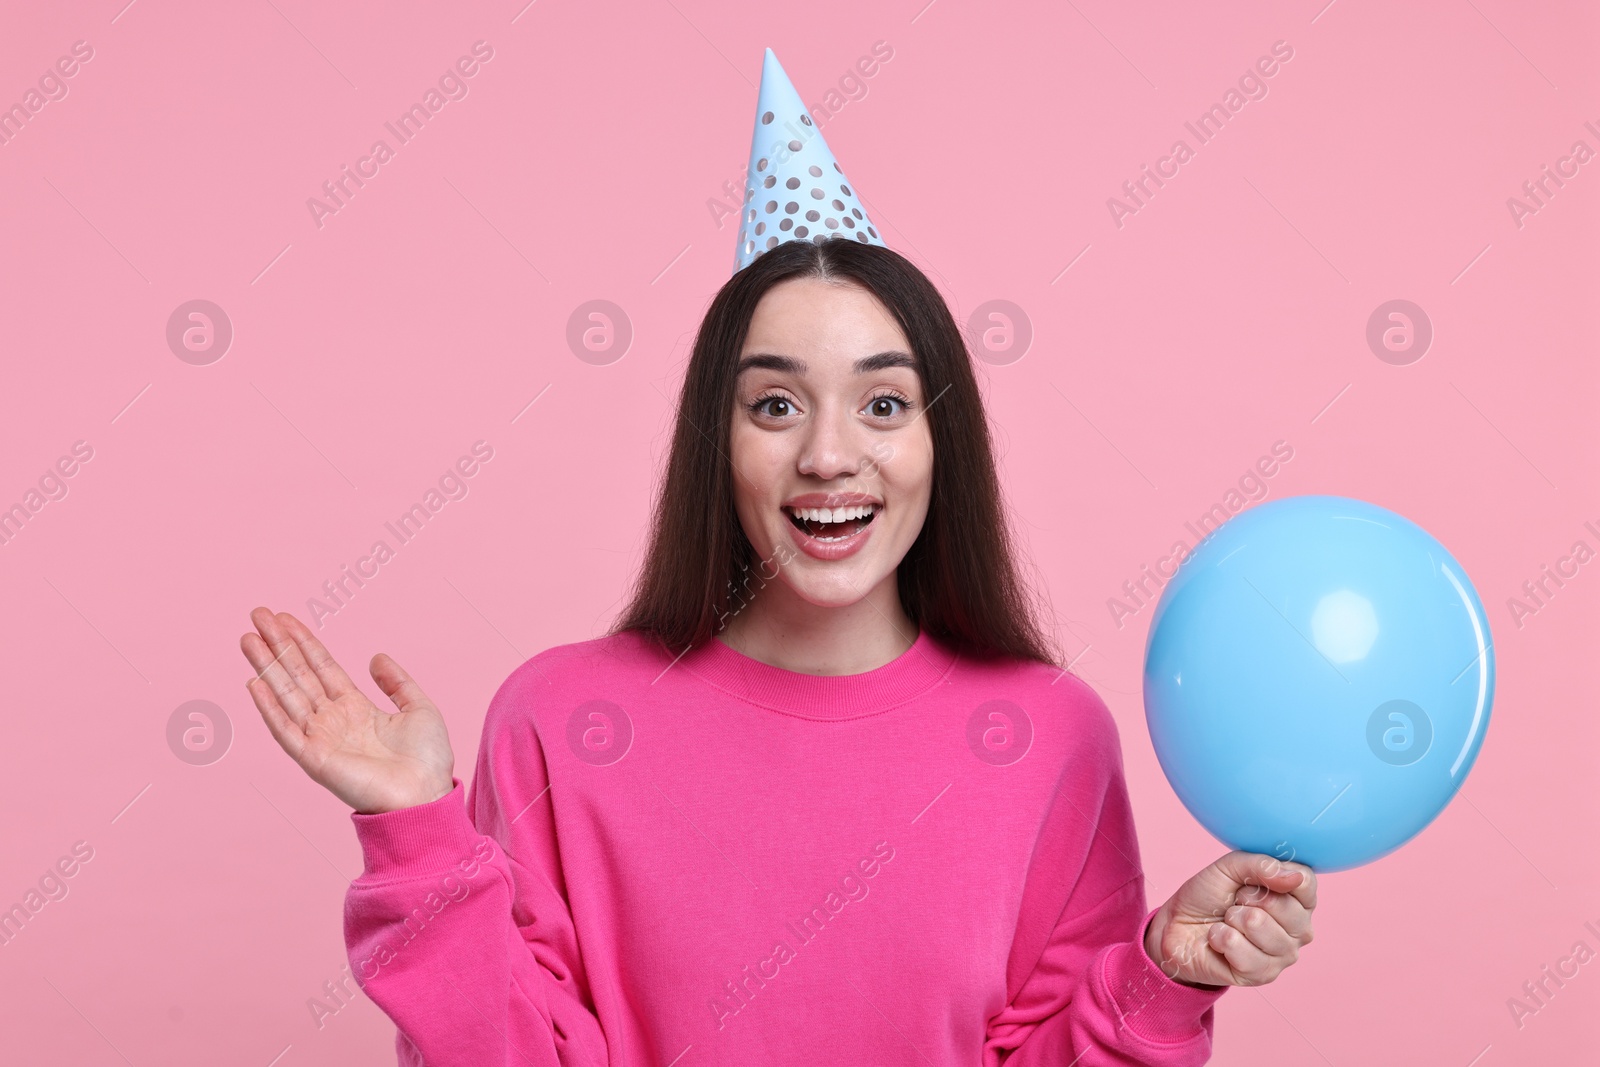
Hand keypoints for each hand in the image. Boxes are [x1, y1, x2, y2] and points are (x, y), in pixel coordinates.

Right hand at [240, 607, 454, 813]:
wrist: (427, 796)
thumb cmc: (427, 760)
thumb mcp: (418, 707)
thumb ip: (397, 682)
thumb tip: (375, 657)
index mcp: (355, 708)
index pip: (321, 667)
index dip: (303, 642)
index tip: (284, 618)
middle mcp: (332, 720)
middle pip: (298, 674)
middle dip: (278, 645)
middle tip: (257, 614)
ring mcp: (320, 738)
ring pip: (287, 694)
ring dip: (267, 666)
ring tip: (248, 637)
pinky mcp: (314, 759)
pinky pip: (286, 729)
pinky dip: (269, 708)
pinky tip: (255, 682)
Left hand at [1143, 850, 1315, 988]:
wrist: (1177, 926)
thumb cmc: (1208, 896)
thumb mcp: (1229, 867)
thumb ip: (1261, 864)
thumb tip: (1293, 876)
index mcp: (1297, 898)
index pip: (1305, 881)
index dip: (1273, 876)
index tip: (1249, 879)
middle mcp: (1299, 929)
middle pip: (1285, 907)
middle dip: (1247, 898)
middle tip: (1234, 903)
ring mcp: (1284, 954)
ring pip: (1259, 926)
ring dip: (1231, 919)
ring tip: (1225, 921)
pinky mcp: (1263, 975)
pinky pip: (1244, 953)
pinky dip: (1221, 939)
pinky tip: (1218, 940)